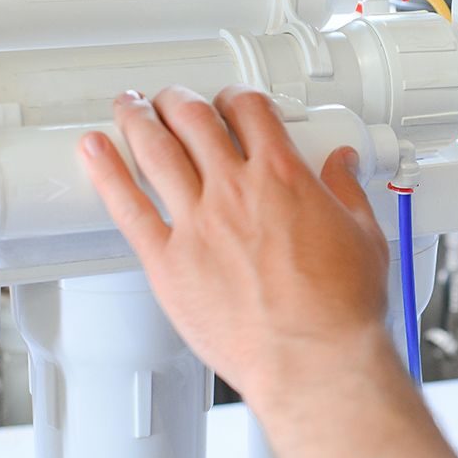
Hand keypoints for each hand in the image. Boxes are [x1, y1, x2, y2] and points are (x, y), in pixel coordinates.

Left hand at [79, 84, 391, 415]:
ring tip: (129, 106)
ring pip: (155, 149)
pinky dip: (106, 171)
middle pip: (194, 119)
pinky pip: (127, 206)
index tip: (231, 102)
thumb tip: (342, 166)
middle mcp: (235, 190)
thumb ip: (347, 192)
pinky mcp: (167, 262)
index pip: (250, 111)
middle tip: (170, 99)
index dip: (236, 97)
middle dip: (178, 100)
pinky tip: (94, 150)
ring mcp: (197, 224)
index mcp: (284, 177)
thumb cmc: (340, 310)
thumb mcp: (363, 237)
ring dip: (138, 118)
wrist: (312, 359)